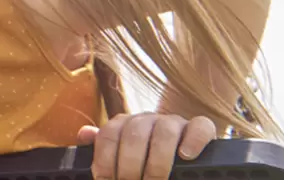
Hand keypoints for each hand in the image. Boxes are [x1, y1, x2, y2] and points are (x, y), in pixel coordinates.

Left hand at [77, 113, 215, 179]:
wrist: (182, 145)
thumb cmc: (146, 153)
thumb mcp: (123, 150)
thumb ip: (104, 144)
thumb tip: (83, 133)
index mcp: (125, 123)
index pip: (109, 135)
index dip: (104, 159)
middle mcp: (147, 118)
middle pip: (134, 134)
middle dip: (129, 165)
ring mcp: (174, 121)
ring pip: (165, 131)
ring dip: (158, 161)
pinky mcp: (199, 127)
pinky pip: (199, 127)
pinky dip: (193, 141)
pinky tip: (186, 157)